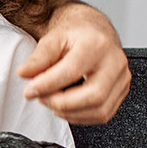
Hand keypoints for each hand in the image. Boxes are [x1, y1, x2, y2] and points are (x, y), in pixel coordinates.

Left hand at [17, 2, 130, 124]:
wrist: (94, 31)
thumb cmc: (75, 34)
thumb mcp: (52, 38)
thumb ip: (38, 58)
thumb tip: (24, 74)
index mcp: (97, 44)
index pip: (72, 71)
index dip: (48, 85)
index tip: (30, 91)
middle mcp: (115, 61)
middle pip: (93, 96)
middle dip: (62, 103)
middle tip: (42, 98)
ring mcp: (122, 78)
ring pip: (100, 110)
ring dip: (70, 113)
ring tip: (52, 101)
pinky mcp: (122, 91)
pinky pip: (103, 114)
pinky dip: (80, 116)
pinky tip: (66, 107)